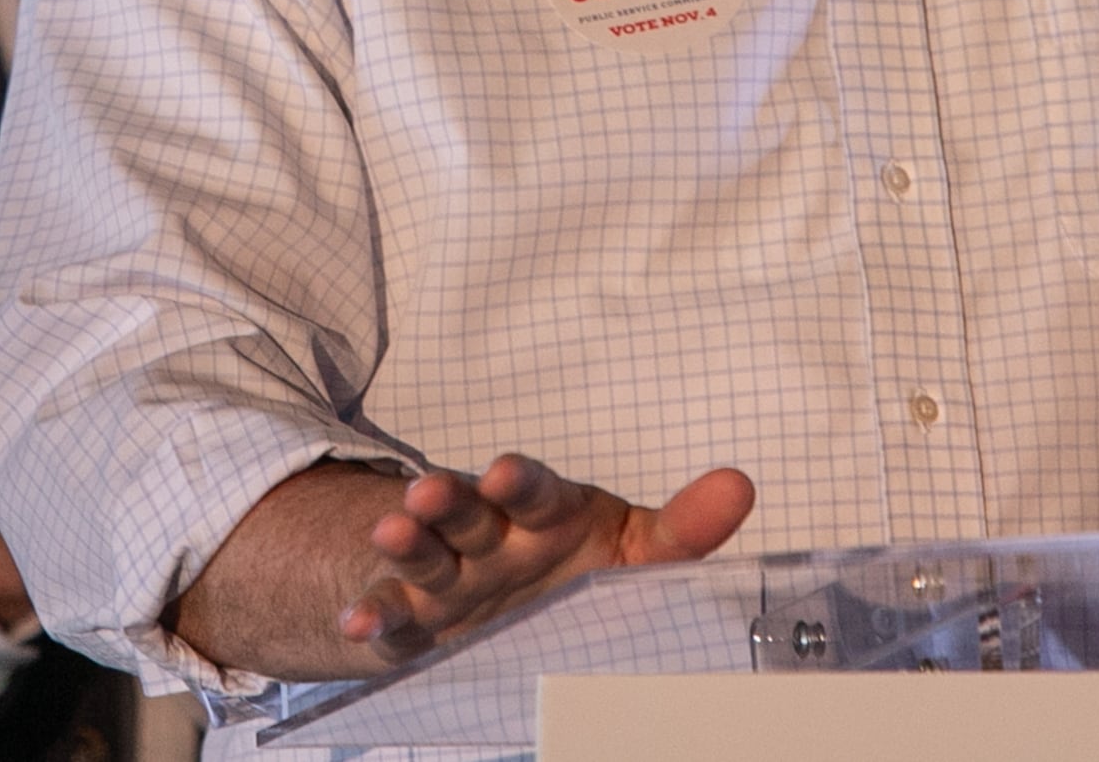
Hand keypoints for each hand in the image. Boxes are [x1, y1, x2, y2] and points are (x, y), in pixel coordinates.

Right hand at [334, 454, 754, 667]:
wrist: (508, 602)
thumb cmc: (578, 565)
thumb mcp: (634, 548)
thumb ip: (684, 528)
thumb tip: (741, 485)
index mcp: (543, 514)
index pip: (532, 489)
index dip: (518, 482)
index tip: (503, 473)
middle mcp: (490, 537)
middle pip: (466, 511)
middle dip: (447, 498)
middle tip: (429, 488)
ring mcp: (451, 577)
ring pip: (423, 552)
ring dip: (405, 541)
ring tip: (390, 531)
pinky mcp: (421, 620)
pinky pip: (393, 614)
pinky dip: (373, 617)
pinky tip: (357, 625)